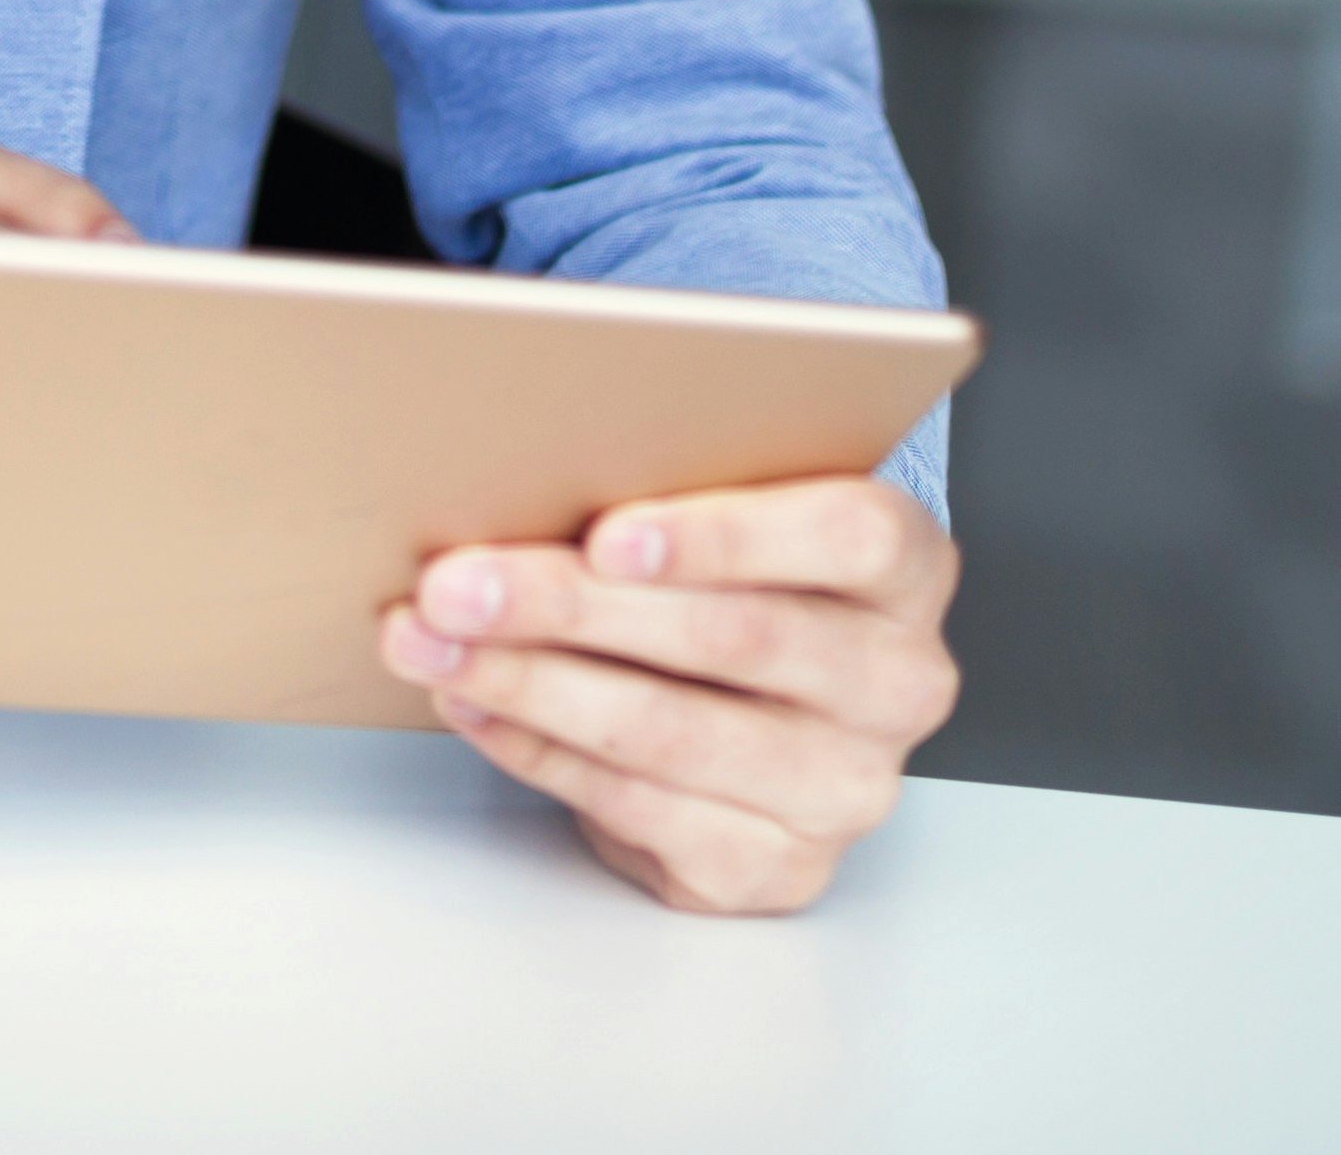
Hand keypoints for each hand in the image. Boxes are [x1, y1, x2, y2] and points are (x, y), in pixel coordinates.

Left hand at [379, 476, 960, 915]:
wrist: (759, 717)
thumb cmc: (732, 585)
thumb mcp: (728, 518)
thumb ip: (666, 496)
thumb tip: (512, 472)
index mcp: (908, 568)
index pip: (847, 536)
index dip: (726, 535)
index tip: (607, 533)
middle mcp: (898, 682)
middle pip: (736, 636)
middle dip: (572, 606)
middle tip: (456, 584)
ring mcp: (846, 787)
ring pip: (672, 731)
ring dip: (531, 682)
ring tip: (432, 643)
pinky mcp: (778, 867)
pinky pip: (639, 806)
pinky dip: (537, 751)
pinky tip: (475, 705)